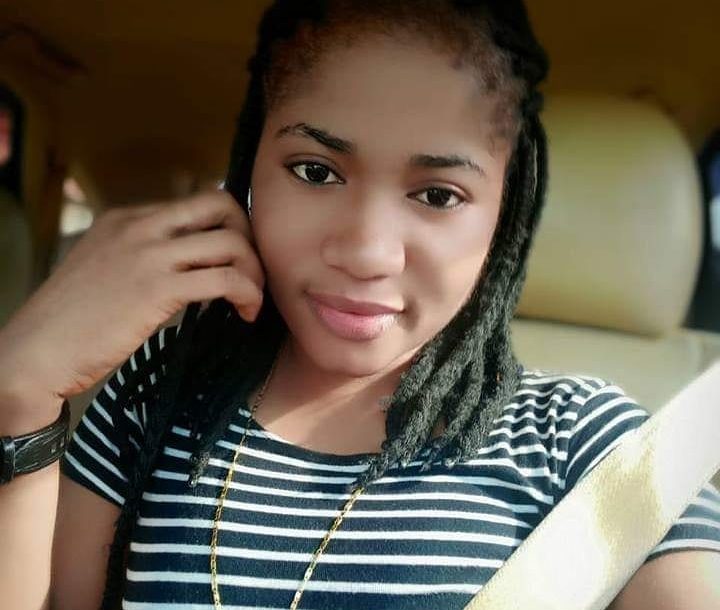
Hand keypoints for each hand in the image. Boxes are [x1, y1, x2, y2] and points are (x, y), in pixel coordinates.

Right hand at [0, 190, 264, 409]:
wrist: (36, 352)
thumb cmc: (72, 321)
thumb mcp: (106, 268)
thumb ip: (145, 255)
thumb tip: (192, 265)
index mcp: (127, 217)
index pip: (198, 203)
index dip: (229, 229)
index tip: (235, 260)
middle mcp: (140, 225)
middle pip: (222, 205)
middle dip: (250, 237)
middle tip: (250, 272)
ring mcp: (149, 253)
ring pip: (232, 243)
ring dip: (255, 273)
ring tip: (251, 301)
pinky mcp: (158, 288)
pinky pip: (226, 279)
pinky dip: (248, 295)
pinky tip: (245, 314)